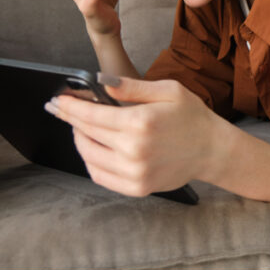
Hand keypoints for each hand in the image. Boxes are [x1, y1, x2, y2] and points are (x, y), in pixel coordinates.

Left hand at [45, 76, 219, 196]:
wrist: (212, 150)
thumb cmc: (192, 117)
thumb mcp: (167, 91)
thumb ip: (130, 87)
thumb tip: (100, 82)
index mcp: (140, 122)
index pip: (91, 115)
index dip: (70, 106)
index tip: (58, 100)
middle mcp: (134, 150)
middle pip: (86, 134)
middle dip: (70, 120)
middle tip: (62, 110)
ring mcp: (134, 172)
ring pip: (89, 156)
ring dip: (79, 140)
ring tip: (80, 128)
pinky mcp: (136, 187)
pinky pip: (100, 176)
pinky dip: (90, 162)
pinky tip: (93, 148)